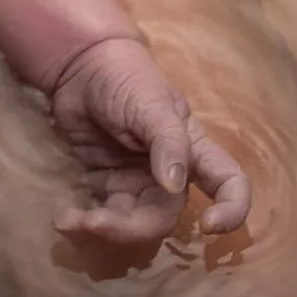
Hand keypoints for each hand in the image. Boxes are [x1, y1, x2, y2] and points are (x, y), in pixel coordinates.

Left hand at [48, 37, 250, 241]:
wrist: (78, 67)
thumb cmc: (126, 78)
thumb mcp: (152, 103)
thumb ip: (168, 141)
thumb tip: (175, 186)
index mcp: (194, 152)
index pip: (229, 185)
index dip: (231, 211)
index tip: (209, 227)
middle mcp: (168, 176)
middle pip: (164, 217)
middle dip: (134, 228)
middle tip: (96, 223)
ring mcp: (134, 183)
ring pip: (130, 222)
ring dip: (104, 229)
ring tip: (69, 221)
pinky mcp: (104, 186)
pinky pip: (100, 214)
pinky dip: (84, 221)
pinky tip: (64, 219)